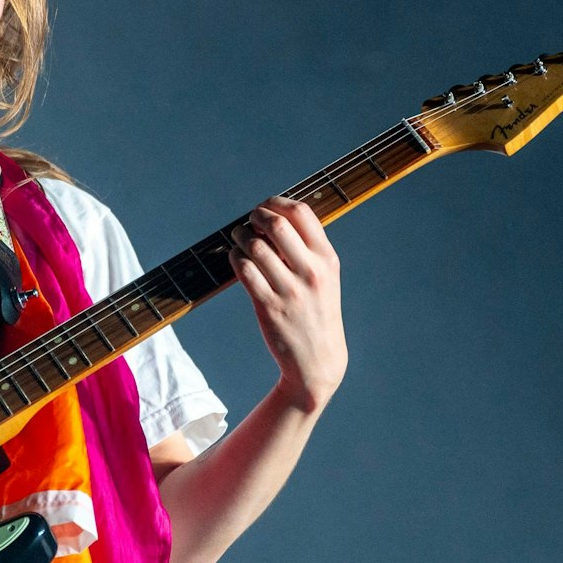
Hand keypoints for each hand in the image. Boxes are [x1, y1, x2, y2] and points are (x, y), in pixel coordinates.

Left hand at [230, 197, 347, 409]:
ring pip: (255, 247)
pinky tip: (236, 258)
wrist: (318, 360)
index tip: (265, 207)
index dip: (277, 203)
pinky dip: (235, 258)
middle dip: (256, 216)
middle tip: (249, 222)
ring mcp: (290, 290)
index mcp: (327, 259)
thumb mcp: (325, 277)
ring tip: (239, 239)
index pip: (302, 213)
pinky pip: (244, 271)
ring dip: (240, 237)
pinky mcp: (269, 307)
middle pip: (276, 225)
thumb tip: (273, 217)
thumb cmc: (317, 311)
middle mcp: (311, 272)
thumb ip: (307, 249)